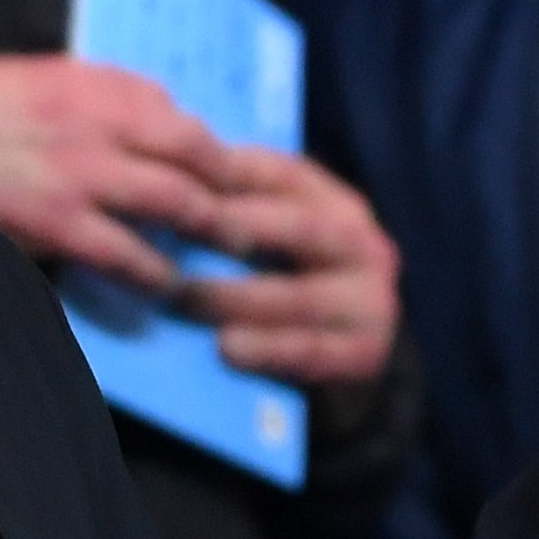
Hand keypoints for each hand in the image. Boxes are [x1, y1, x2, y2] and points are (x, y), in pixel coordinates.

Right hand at [0, 56, 232, 289]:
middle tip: (253, 212)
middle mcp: (97, 123)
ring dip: (212, 228)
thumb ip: (99, 90)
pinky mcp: (59, 223)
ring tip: (232, 248)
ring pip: (175, 202)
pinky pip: (126, 253)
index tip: (226, 169)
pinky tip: (167, 284)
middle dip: (231, 185)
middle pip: (194, 151)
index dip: (209, 145)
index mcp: (90, 85)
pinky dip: (155, 272)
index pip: (174, 110)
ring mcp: (82, 175)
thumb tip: (158, 110)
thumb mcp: (36, 77)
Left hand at [183, 147, 401, 386]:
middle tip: (173, 229)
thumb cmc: (288, 293)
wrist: (345, 366)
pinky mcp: (366, 354)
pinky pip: (311, 351)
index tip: (167, 175)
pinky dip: (267, 349)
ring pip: (300, 296)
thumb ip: (233, 210)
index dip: (224, 172)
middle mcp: (363, 244)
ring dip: (236, 297)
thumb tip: (167, 179)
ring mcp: (371, 301)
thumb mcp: (270, 242)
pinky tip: (225, 347)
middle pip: (298, 227)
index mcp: (336, 204)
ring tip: (182, 298)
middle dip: (233, 227)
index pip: (280, 173)